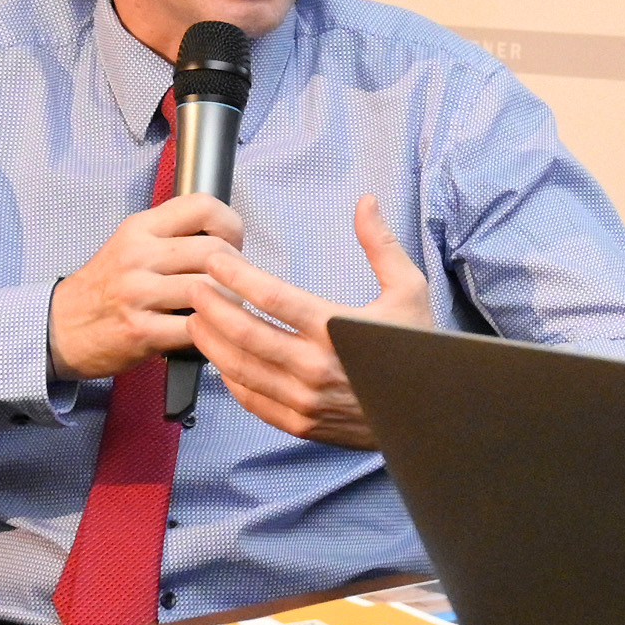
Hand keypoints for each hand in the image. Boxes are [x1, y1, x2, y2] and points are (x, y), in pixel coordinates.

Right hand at [47, 190, 236, 383]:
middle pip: (215, 251)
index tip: (232, 244)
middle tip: (233, 284)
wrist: (61, 327)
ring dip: (230, 304)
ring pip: (212, 290)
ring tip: (224, 309)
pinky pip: (195, 328)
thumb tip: (225, 235)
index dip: (230, 224)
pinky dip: (211, 332)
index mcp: (140, 228)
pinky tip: (207, 331)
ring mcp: (138, 294)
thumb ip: (172, 234)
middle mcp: (138, 255)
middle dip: (237, 270)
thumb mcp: (131, 244)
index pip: (203, 206)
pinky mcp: (140, 331)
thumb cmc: (106, 286)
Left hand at [185, 195, 434, 448]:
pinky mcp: (300, 422)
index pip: (272, 298)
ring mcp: (305, 399)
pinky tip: (220, 357)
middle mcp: (316, 366)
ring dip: (211, 341)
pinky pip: (251, 399)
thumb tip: (365, 202)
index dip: (237, 276)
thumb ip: (381, 245)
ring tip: (196, 318)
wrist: (431, 415)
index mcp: (337, 328)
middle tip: (193, 285)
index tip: (216, 260)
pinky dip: (229, 377)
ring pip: (239, 368)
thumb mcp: (410, 290)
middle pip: (245, 333)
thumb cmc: (417, 349)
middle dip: (211, 306)